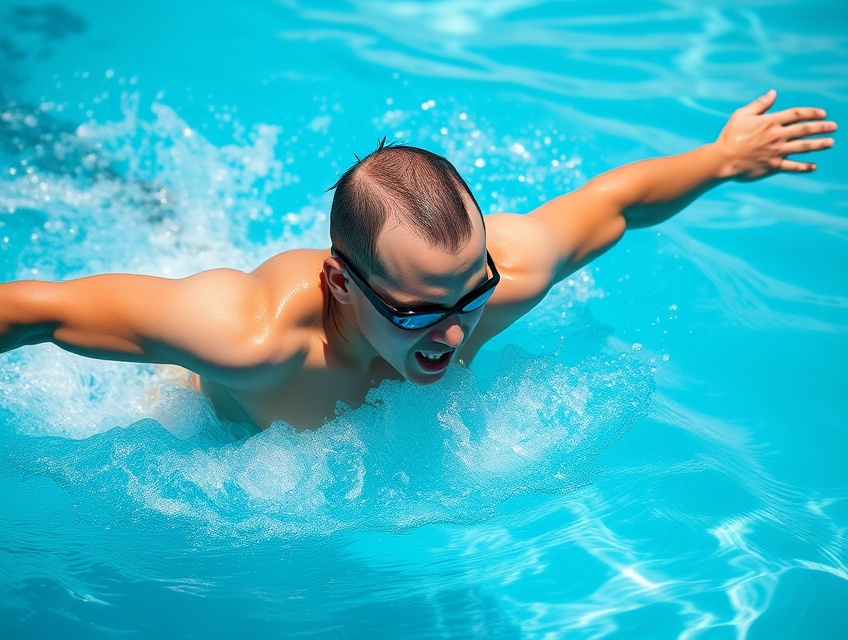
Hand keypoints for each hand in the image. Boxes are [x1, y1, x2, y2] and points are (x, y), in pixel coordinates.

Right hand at [716, 89, 836, 179]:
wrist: (722, 159)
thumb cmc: (729, 136)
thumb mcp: (741, 115)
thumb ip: (759, 104)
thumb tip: (773, 93)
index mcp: (770, 122)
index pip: (796, 114)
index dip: (811, 113)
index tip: (822, 114)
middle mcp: (776, 136)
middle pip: (804, 130)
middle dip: (821, 127)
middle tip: (834, 127)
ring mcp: (776, 152)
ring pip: (802, 147)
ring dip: (818, 144)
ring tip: (830, 142)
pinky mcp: (772, 166)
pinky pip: (791, 167)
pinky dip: (803, 167)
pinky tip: (813, 166)